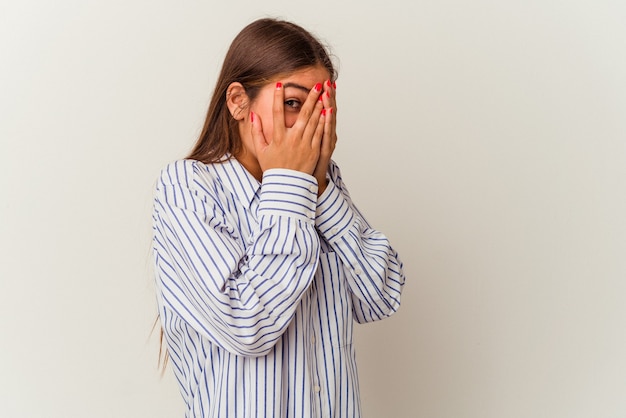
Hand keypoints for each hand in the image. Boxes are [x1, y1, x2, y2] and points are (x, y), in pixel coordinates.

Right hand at [251, 82, 324, 174]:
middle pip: (302, 114)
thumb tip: (253, 115)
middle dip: (309, 97)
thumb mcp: (261, 151)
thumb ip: (256, 132)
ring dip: (319, 106)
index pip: (277, 113)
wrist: (287, 187)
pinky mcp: (314, 150)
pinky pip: (320, 133)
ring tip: (324, 94)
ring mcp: (304, 145)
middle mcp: (292, 139)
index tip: (280, 85)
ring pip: (314, 121)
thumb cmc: (273, 169)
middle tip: (315, 85)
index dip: (277, 98)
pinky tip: (327, 111)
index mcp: (278, 138)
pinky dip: (324, 121)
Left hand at [313, 80, 337, 194]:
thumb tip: (307, 115)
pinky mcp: (323, 149)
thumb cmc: (305, 164)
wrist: (308, 181)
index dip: (324, 96)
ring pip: (328, 121)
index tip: (324, 82)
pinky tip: (327, 111)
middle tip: (328, 81)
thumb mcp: (309, 145)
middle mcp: (325, 135)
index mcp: (319, 132)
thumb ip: (307, 129)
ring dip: (328, 105)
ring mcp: (325, 141)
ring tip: (328, 92)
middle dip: (328, 96)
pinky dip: (327, 122)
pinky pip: (325, 133)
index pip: (322, 110)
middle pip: (328, 111)